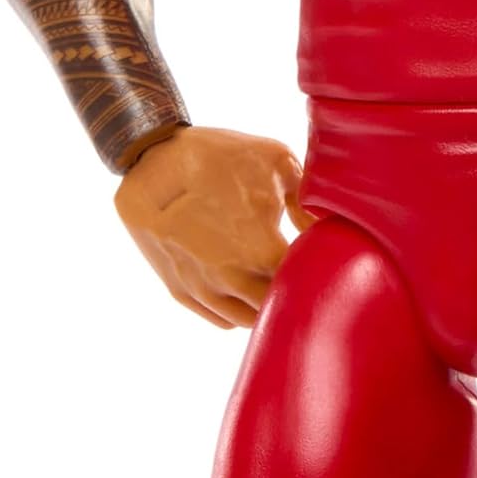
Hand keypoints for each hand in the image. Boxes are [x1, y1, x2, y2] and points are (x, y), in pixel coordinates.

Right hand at [114, 125, 314, 326]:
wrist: (151, 160)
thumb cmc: (218, 157)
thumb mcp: (276, 162)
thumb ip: (307, 203)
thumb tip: (325, 229)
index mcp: (262, 251)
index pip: (306, 283)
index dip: (318, 270)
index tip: (320, 253)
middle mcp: (233, 280)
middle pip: (279, 307)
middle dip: (294, 290)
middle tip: (302, 268)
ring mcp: (204, 290)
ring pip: (250, 320)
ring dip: (265, 303)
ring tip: (273, 276)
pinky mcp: (181, 291)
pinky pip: (221, 319)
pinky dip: (237, 308)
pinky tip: (244, 283)